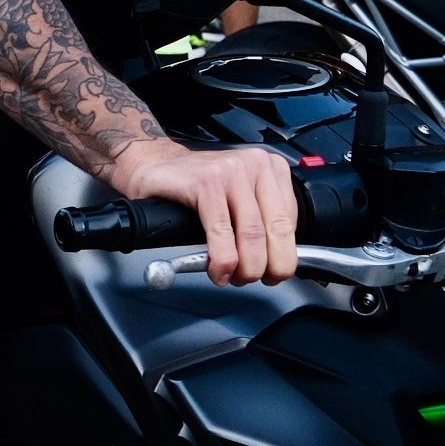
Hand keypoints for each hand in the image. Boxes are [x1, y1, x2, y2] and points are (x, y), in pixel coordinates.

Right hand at [106, 138, 301, 286]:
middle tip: (254, 279)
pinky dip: (222, 259)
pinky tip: (218, 269)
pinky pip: (222, 231)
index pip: (291, 221)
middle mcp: (254, 166)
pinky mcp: (206, 182)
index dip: (284, 255)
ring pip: (251, 234)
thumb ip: (260, 219)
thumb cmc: (194, 184)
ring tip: (233, 277)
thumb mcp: (239, 196)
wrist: (153, 165)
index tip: (273, 272)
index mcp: (270, 168)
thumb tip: (277, 258)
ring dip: (245, 267)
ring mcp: (230, 172)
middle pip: (276, 229)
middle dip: (269, 266)